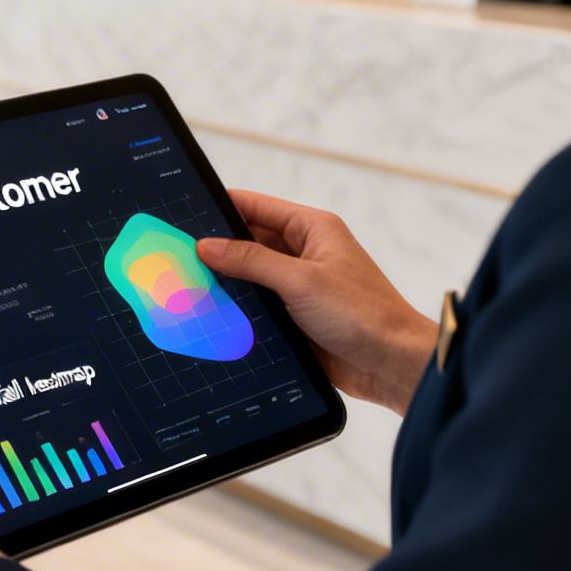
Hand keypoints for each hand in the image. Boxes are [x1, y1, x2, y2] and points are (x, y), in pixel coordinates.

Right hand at [198, 190, 436, 413]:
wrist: (392, 364)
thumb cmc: (361, 313)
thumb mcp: (301, 280)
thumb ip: (251, 260)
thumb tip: (207, 245)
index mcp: (312, 229)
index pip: (256, 206)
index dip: (221, 208)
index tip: (185, 214)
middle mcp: (305, 253)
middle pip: (249, 242)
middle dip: (218, 249)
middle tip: (178, 255)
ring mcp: (299, 286)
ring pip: (251, 276)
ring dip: (227, 282)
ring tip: (186, 284)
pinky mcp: (296, 317)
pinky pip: (259, 306)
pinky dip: (239, 309)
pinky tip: (211, 313)